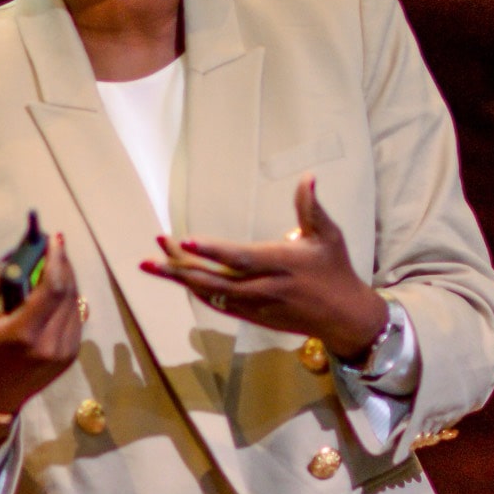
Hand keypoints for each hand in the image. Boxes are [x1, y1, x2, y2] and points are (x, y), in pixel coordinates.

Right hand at [0, 233, 81, 450]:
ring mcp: (65, 352)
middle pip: (68, 291)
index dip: (57, 259)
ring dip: (67, 278)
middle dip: (63, 263)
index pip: (52, 287)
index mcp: (24, 334)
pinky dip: (67, 298)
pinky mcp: (71, 355)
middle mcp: (50, 344)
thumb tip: (18, 252)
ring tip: (53, 262)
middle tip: (54, 244)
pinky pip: (75, 316)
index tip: (53, 238)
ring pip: (75, 302)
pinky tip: (54, 290)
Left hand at [141, 174, 388, 361]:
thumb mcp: (329, 236)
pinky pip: (217, 304)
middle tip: (150, 256)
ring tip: (152, 265)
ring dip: (180, 279)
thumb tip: (307, 176)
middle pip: (214, 280)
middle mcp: (264, 287)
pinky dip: (196, 290)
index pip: (240, 257)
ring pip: (210, 293)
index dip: (212, 250)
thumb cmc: (335, 270)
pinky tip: (177, 278)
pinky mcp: (252, 316)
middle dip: (180, 267)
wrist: (343, 317)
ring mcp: (256, 305)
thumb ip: (311, 207)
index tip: (184, 240)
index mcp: (281, 264)